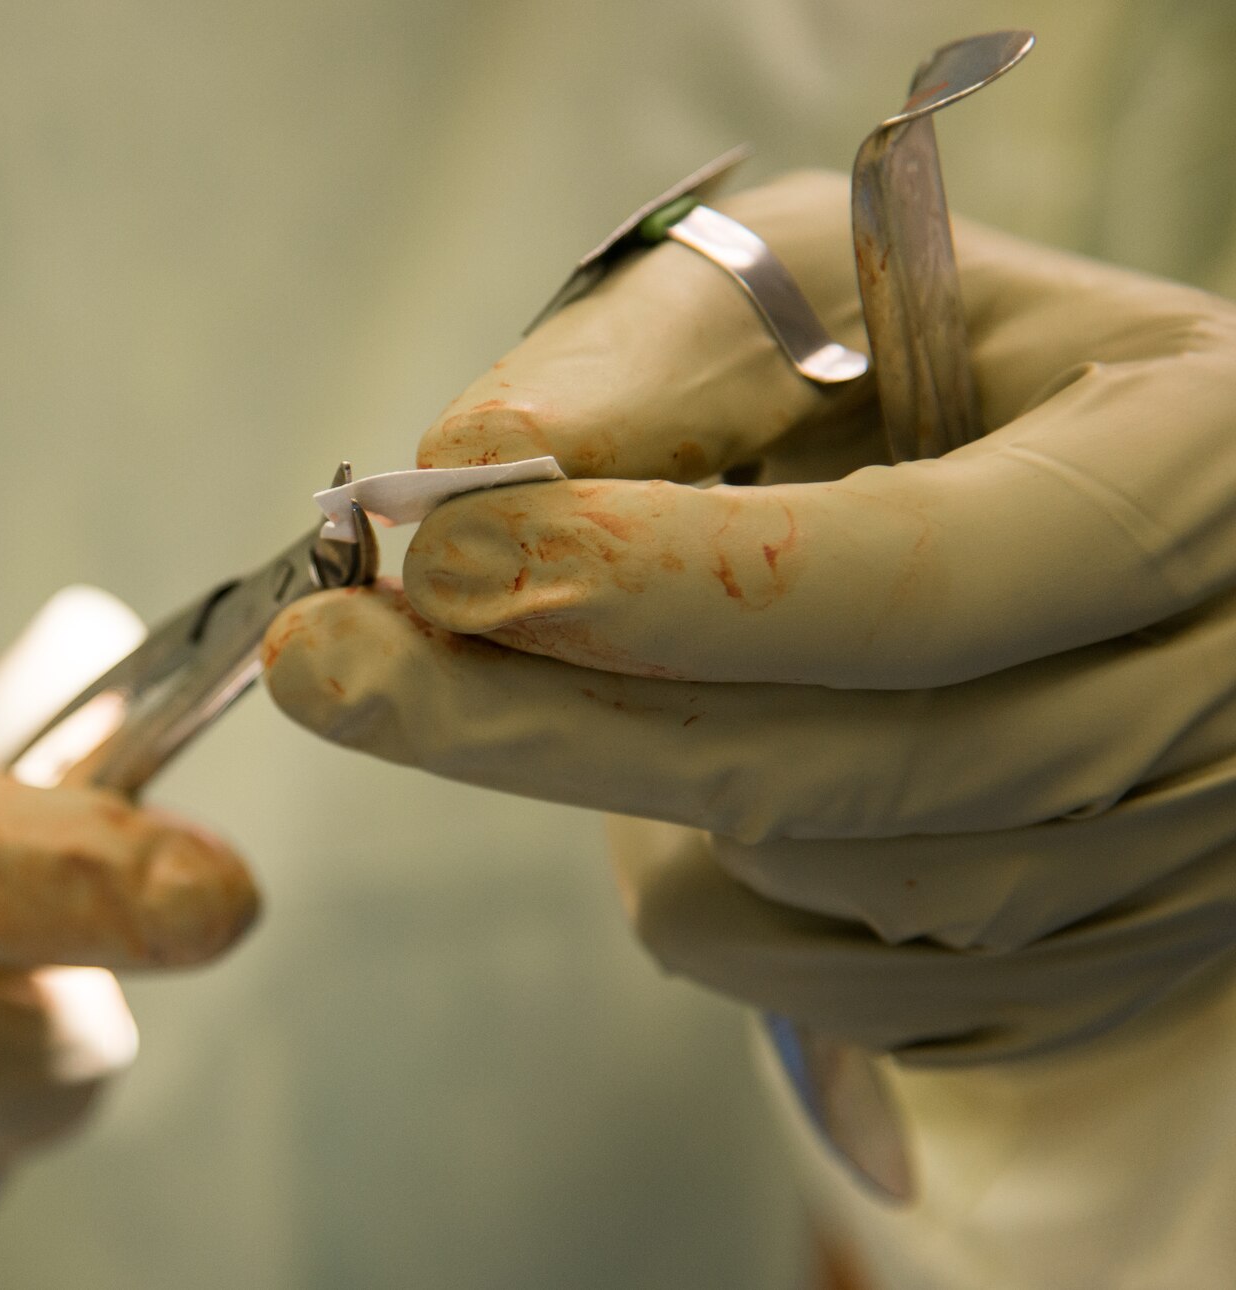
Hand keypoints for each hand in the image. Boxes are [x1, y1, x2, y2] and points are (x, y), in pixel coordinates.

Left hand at [265, 170, 1235, 1064]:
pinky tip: (693, 757)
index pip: (909, 580)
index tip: (446, 559)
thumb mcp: (844, 292)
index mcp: (1182, 486)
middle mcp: (1190, 709)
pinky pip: (797, 975)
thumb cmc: (969, 383)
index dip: (664, 585)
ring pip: (797, 888)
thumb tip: (469, 464)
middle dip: (541, 724)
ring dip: (618, 777)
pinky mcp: (1056, 985)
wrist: (1118, 540)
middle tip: (328, 665)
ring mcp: (1141, 879)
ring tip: (570, 657)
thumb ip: (669, 359)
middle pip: (829, 772)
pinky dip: (689, 872)